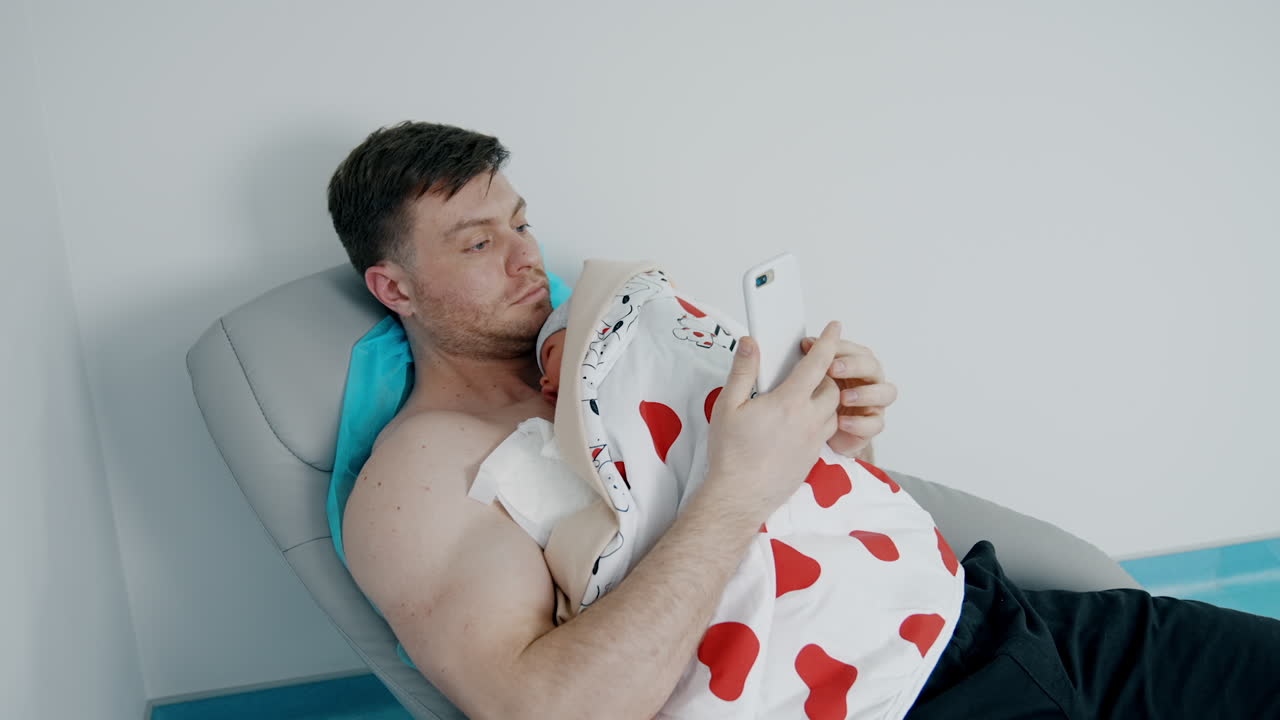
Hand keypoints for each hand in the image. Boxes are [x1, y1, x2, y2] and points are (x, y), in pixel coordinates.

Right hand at [702, 321, 843, 523]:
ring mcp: (813, 441)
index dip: (827, 342)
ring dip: (825, 397)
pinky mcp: (812, 458)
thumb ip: (742, 371)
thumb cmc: (731, 454)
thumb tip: (750, 343)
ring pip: (833, 410)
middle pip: (831, 387)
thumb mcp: (727, 406)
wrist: (740, 497)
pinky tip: (799, 421)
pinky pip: (826, 431)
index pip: (817, 363)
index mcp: (789, 402)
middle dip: (826, 372)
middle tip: (809, 366)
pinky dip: (820, 419)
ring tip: (805, 393)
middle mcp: (808, 420)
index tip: (834, 327)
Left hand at [799, 332, 896, 458]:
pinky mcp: (873, 425)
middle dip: (854, 366)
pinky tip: (841, 422)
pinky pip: (876, 424)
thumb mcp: (817, 377)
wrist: (819, 431)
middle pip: (874, 367)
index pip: (860, 352)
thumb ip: (816, 359)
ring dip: (865, 393)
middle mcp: (872, 382)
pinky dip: (859, 423)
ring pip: (886, 393)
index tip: (825, 350)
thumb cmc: (822, 397)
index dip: (844, 349)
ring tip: (843, 398)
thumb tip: (808, 342)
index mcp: (860, 366)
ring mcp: (876, 403)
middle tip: (832, 369)